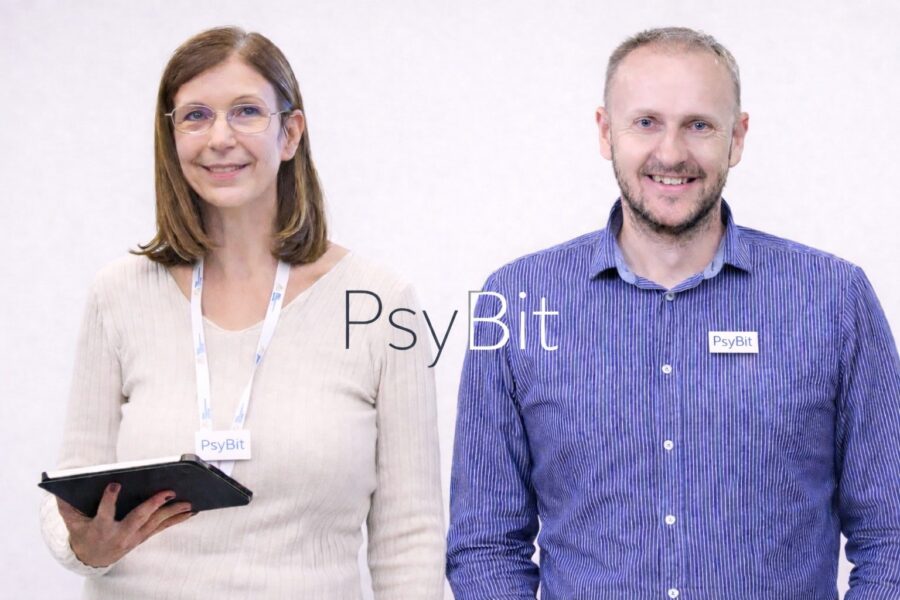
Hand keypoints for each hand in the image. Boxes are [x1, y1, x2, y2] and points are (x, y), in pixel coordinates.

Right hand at [57, 483, 194, 566]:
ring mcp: (134, 537)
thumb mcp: (72, 521)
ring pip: (155, 523)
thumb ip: (66, 506)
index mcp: (100, 527)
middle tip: (169, 491)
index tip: (115, 484)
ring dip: (173, 512)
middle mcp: (120, 534)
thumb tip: (58, 489)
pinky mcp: (143, 537)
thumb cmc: (82, 533)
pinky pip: (162, 527)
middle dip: (154, 505)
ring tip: (189, 501)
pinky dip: (177, 519)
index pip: (104, 512)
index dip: (109, 499)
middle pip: (138, 518)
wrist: (91, 557)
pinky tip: (191, 511)